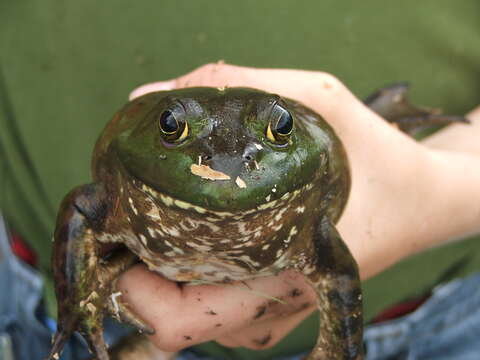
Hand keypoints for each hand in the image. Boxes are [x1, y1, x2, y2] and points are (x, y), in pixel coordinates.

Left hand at [118, 63, 479, 351]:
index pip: (187, 319)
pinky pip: (222, 309)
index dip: (136, 293)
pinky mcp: (284, 303)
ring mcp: (281, 311)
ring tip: (170, 223)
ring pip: (200, 317)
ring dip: (171, 275)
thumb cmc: (383, 156)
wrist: (427, 201)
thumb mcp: (322, 102)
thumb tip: (153, 95)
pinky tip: (206, 237)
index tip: (121, 243)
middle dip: (144, 275)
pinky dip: (199, 278)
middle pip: (181, 321)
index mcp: (288, 271)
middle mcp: (280, 305)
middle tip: (137, 220)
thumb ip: (244, 88)